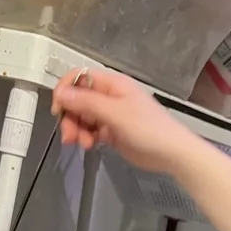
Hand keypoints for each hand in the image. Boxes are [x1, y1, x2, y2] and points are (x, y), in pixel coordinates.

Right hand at [52, 67, 197, 174]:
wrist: (171, 153)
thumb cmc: (151, 130)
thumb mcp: (115, 113)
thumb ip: (87, 103)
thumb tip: (62, 93)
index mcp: (113, 84)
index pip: (79, 77)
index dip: (65, 90)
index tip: (58, 108)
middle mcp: (110, 96)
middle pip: (77, 99)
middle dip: (70, 116)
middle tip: (70, 133)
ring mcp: (111, 113)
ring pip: (82, 116)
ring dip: (77, 129)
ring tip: (83, 143)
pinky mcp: (112, 130)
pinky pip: (91, 130)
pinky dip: (86, 137)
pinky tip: (90, 145)